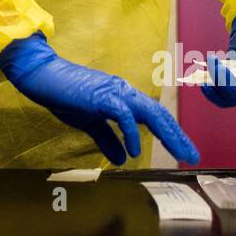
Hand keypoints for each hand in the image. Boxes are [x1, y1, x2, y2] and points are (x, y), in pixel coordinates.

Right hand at [0, 32, 199, 164]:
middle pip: (159, 113)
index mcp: (123, 97)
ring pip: (149, 111)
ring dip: (167, 133)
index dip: (171, 133)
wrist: (43, 76)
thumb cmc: (65, 95)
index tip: (183, 151)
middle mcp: (124, 92)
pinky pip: (122, 114)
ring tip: (179, 153)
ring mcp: (114, 92)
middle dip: (177, 135)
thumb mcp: (89, 123)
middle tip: (192, 155)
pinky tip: (134, 149)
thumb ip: (107, 139)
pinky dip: (131, 132)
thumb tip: (123, 159)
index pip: (154, 116)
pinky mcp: (101, 95)